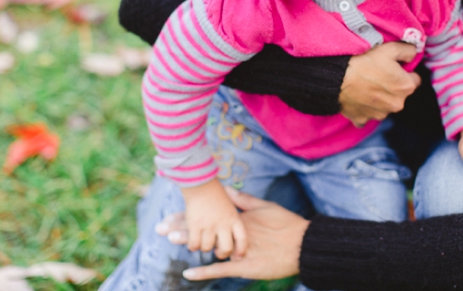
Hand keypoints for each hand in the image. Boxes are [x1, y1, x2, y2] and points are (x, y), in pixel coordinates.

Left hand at [171, 187, 309, 280]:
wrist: (303, 244)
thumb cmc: (287, 224)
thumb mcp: (265, 207)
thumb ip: (244, 200)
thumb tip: (226, 189)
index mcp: (238, 218)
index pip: (208, 215)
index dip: (188, 216)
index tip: (170, 214)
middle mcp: (235, 232)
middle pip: (204, 228)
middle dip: (181, 228)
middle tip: (159, 228)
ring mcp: (238, 249)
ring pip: (209, 245)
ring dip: (190, 242)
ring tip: (169, 240)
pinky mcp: (244, 266)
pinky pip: (221, 270)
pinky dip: (204, 271)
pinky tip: (188, 273)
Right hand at [181, 179, 246, 258]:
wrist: (200, 184)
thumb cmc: (216, 193)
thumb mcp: (232, 203)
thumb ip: (235, 217)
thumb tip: (239, 225)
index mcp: (234, 218)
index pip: (242, 239)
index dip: (241, 250)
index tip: (238, 256)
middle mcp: (223, 224)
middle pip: (226, 248)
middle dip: (222, 254)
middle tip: (217, 252)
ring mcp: (208, 226)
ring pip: (207, 247)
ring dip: (204, 247)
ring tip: (203, 243)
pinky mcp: (195, 226)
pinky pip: (194, 244)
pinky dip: (192, 246)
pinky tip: (193, 241)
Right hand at [339, 42, 420, 126]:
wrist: (336, 77)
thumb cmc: (364, 61)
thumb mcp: (390, 48)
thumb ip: (408, 50)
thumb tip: (413, 54)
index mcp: (406, 87)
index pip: (414, 80)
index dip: (404, 72)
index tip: (393, 68)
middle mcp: (396, 104)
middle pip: (399, 94)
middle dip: (392, 87)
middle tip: (377, 75)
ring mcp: (379, 114)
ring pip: (384, 105)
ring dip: (378, 98)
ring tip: (365, 84)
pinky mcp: (362, 119)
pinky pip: (366, 114)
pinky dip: (363, 108)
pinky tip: (357, 97)